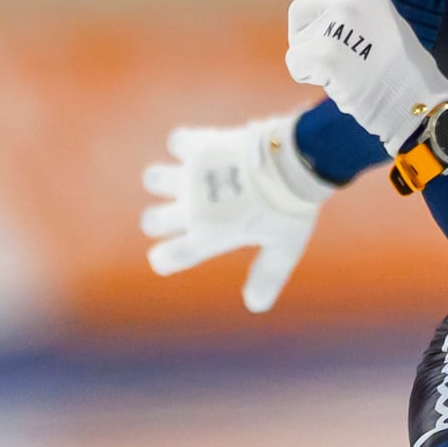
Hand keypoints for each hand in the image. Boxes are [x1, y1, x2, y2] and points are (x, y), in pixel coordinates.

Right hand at [141, 113, 333, 311]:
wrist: (297, 162)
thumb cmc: (291, 208)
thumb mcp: (285, 249)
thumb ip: (267, 277)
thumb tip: (255, 305)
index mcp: (208, 237)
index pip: (165, 257)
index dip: (165, 259)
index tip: (173, 254)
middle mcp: (193, 208)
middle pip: (151, 221)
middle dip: (161, 221)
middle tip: (187, 214)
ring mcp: (193, 175)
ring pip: (153, 179)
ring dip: (165, 181)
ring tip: (191, 179)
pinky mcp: (201, 145)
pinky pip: (177, 141)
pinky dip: (185, 145)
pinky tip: (203, 149)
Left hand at [272, 0, 447, 149]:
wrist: (415, 98)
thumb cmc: (397, 67)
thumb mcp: (377, 19)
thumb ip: (346, 9)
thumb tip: (310, 15)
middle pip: (297, 11)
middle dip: (303, 36)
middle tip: (335, 58)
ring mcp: (337, 23)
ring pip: (296, 41)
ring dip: (309, 58)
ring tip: (344, 69)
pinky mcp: (326, 52)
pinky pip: (295, 64)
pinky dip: (308, 76)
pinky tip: (338, 82)